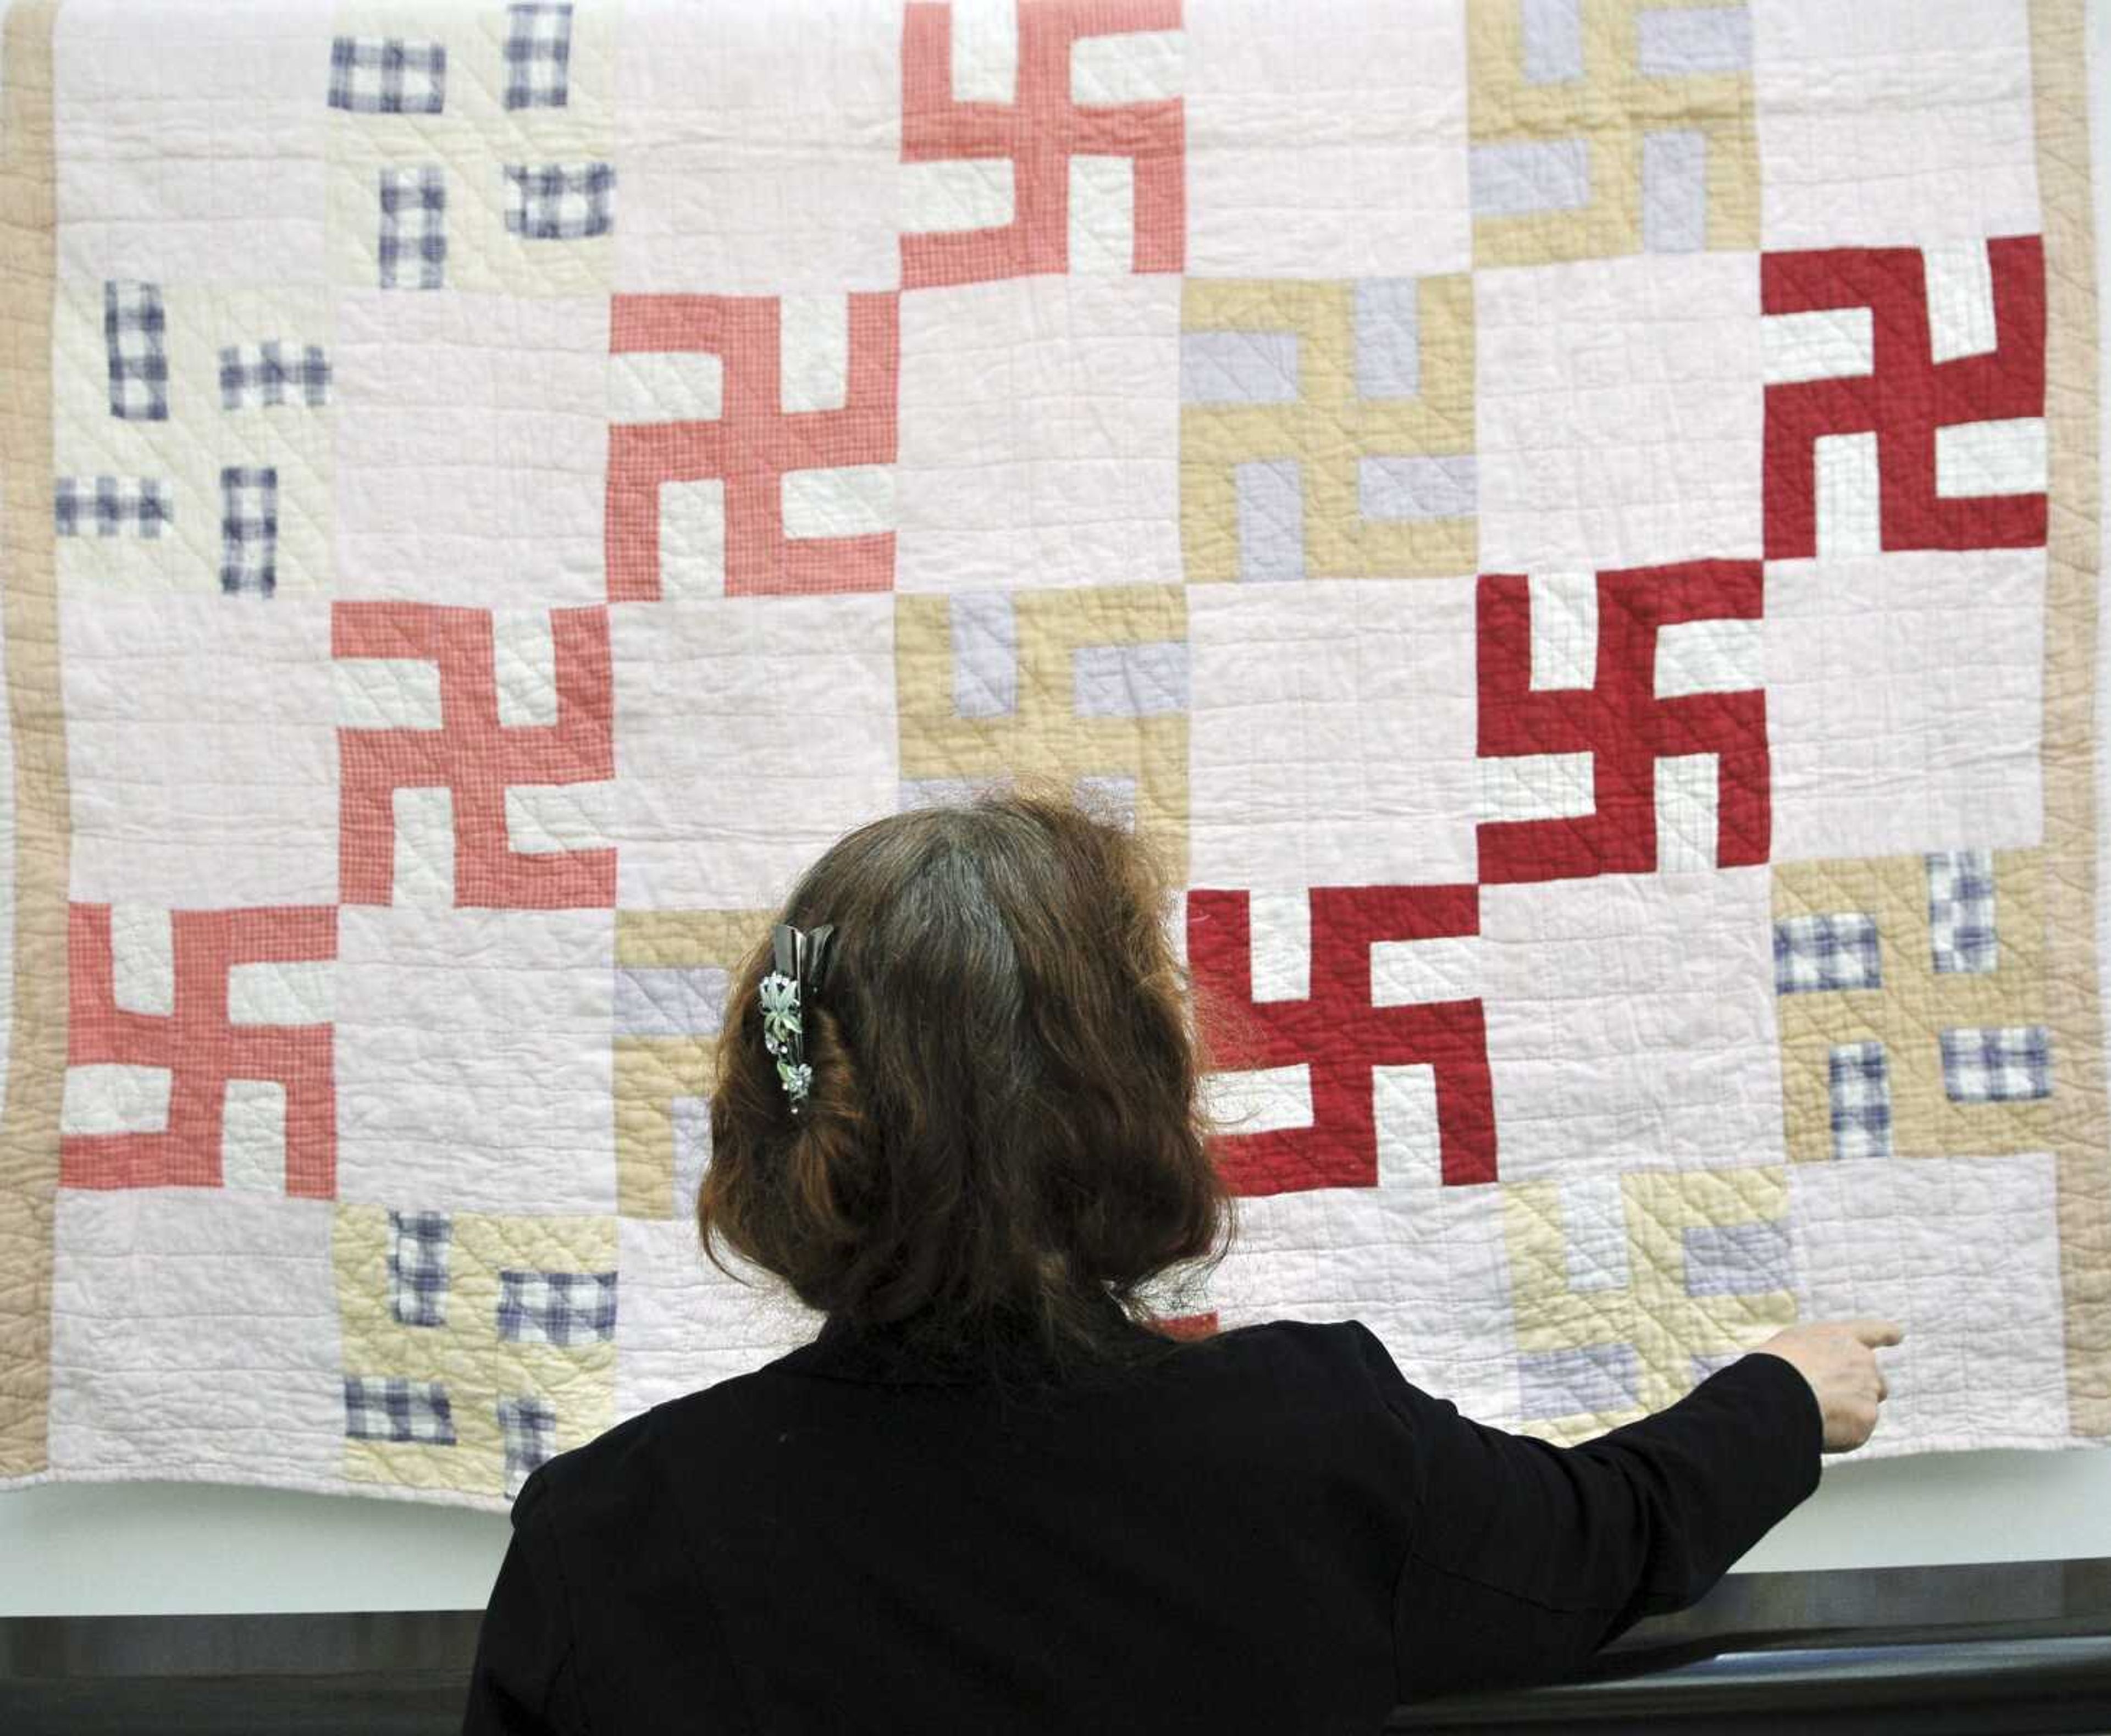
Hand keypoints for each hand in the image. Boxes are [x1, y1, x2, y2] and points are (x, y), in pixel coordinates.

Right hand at [1749, 1319, 1902, 1453]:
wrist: (1776, 1392)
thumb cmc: (1774, 1367)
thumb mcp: (1792, 1346)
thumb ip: (1818, 1354)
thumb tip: (1823, 1375)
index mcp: (1842, 1337)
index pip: (1873, 1331)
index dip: (1887, 1333)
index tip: (1898, 1335)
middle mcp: (1863, 1360)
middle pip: (1876, 1381)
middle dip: (1860, 1392)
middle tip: (1829, 1402)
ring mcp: (1868, 1390)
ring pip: (1866, 1407)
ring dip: (1848, 1414)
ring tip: (1814, 1414)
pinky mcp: (1867, 1418)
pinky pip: (1856, 1432)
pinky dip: (1841, 1435)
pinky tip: (1817, 1428)